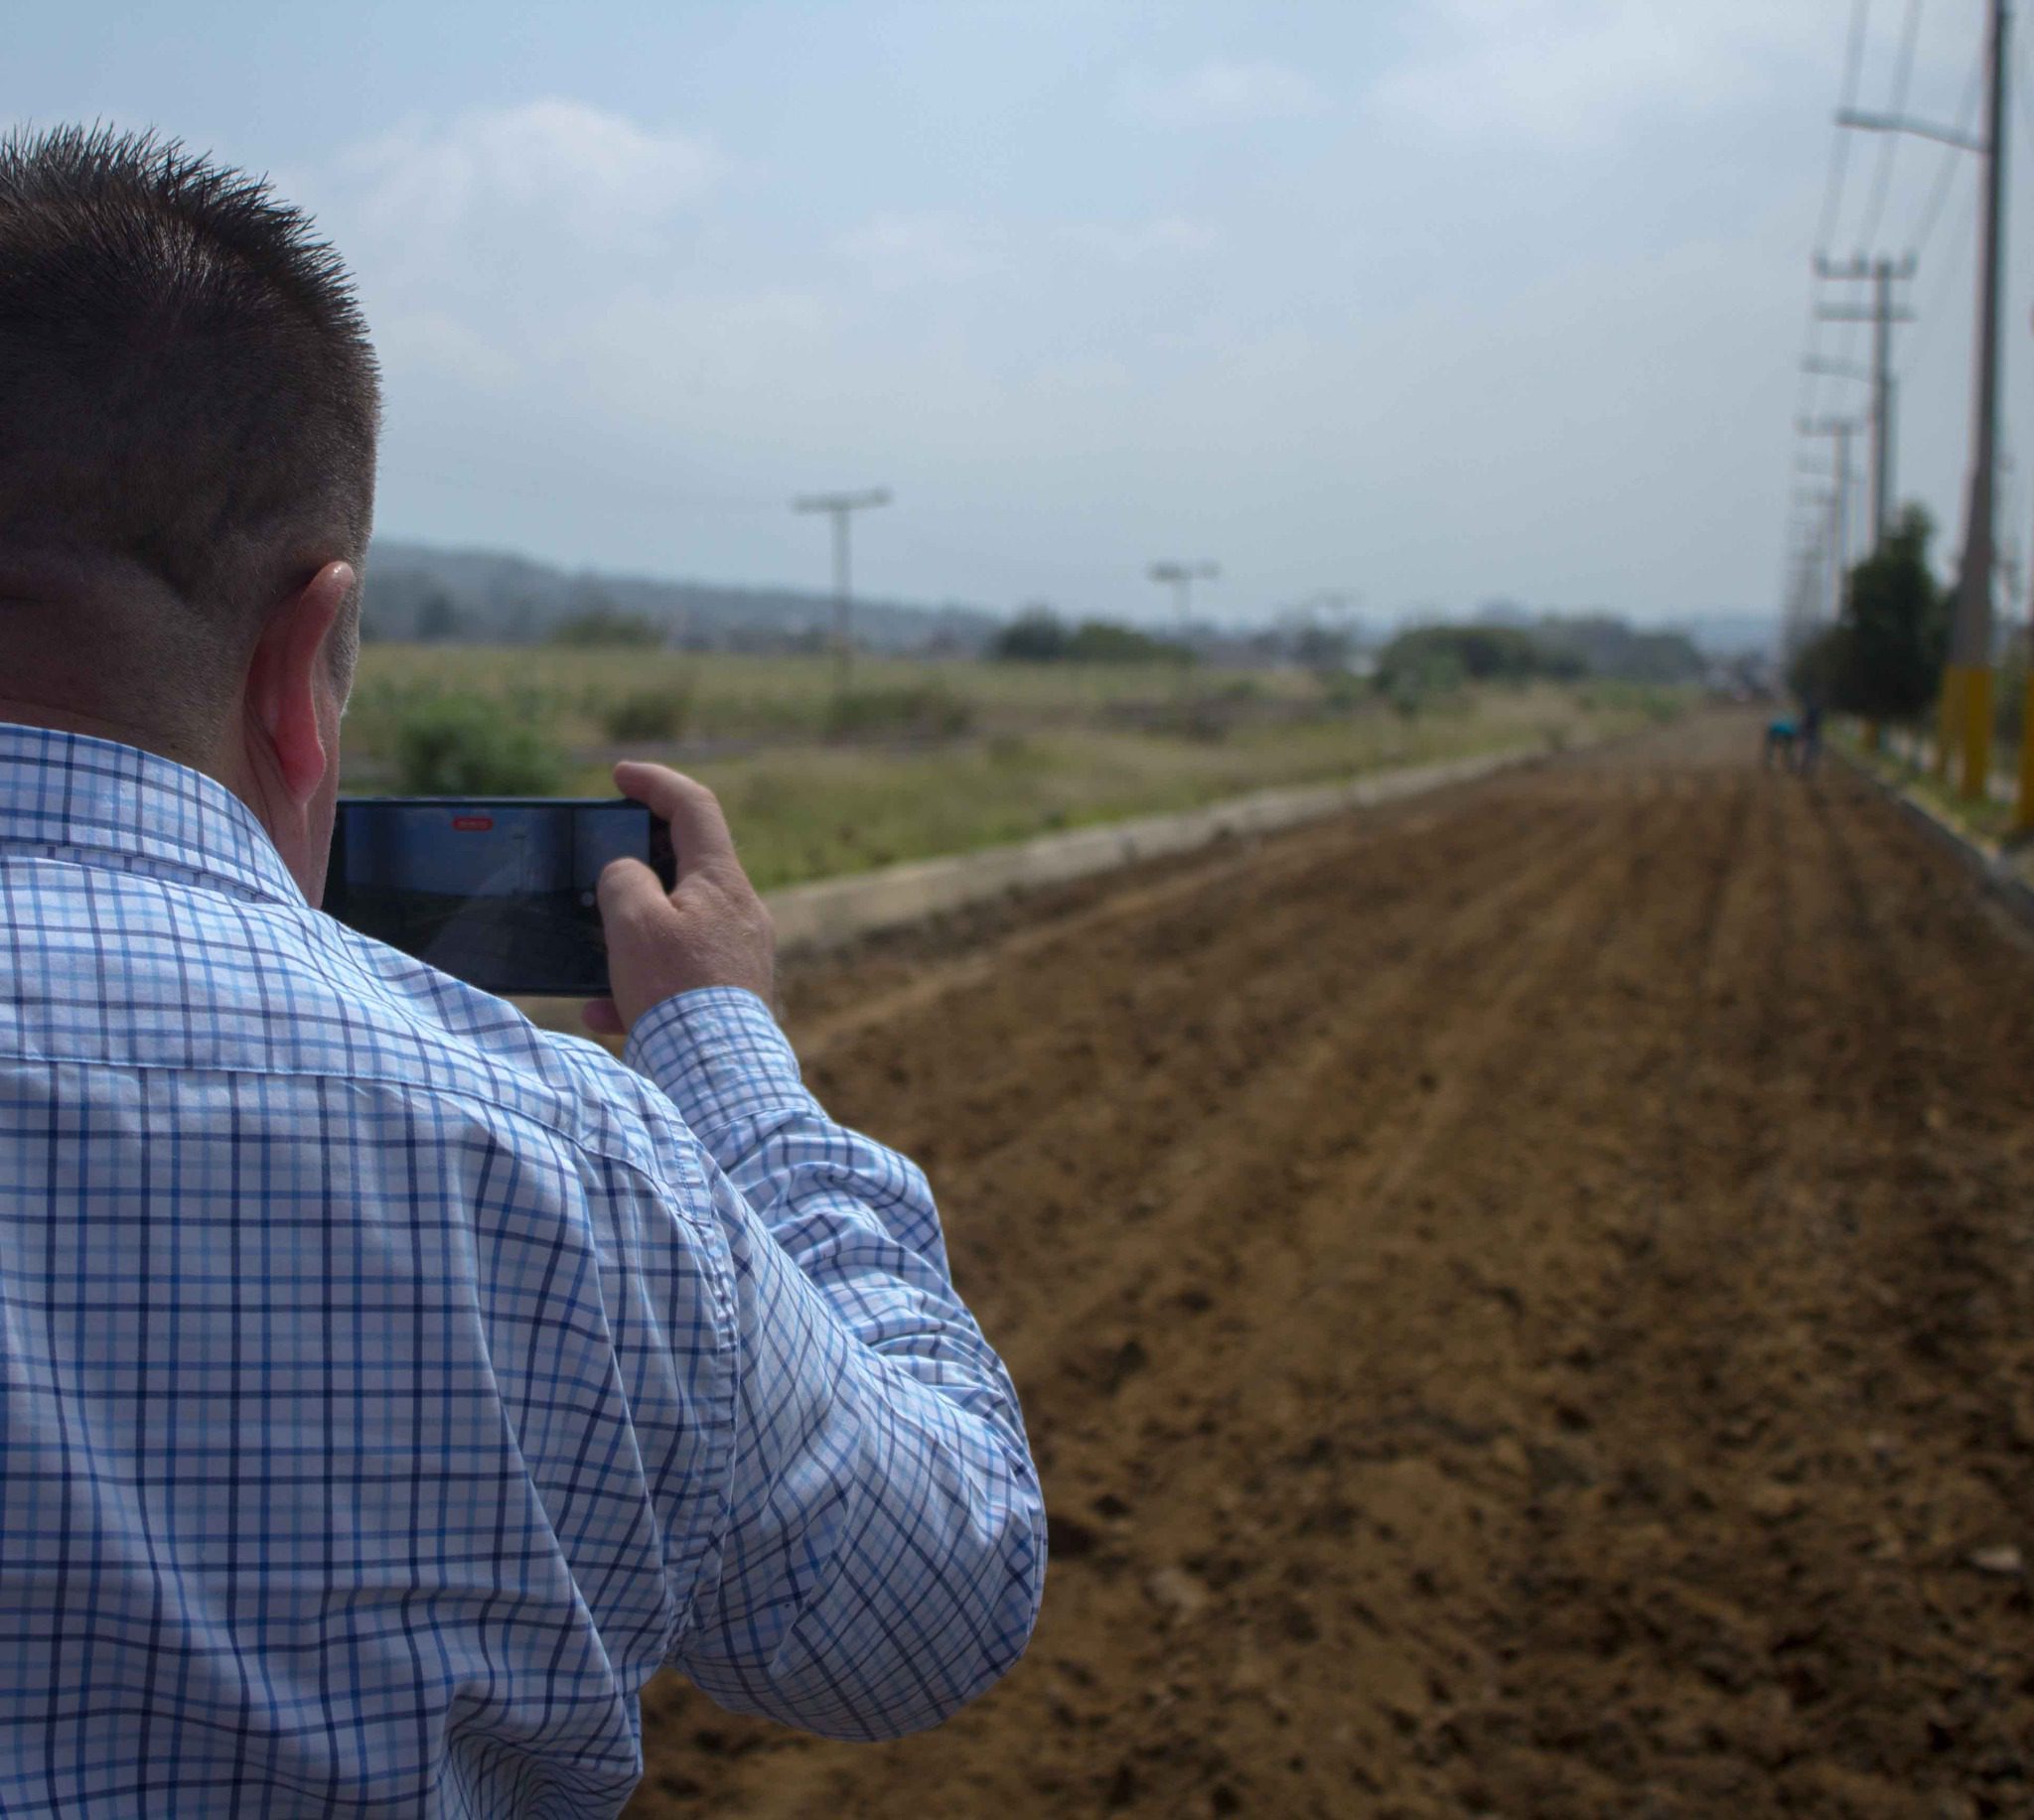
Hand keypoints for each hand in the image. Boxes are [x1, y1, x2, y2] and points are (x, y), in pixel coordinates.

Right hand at [583, 761, 774, 1035]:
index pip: (694, 806)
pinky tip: (604, 1013)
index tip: (619, 776)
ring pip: (675, 926)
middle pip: (686, 865)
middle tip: (600, 864)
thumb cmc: (676, 992)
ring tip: (593, 951)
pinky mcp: (728, 996)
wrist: (717, 1077)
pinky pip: (677, 978)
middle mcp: (740, 912)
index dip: (655, 782)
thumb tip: (626, 877)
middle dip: (637, 862)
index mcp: (721, 881)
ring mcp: (738, 955)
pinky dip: (638, 986)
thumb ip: (623, 880)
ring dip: (630, 934)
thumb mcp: (635, 921)